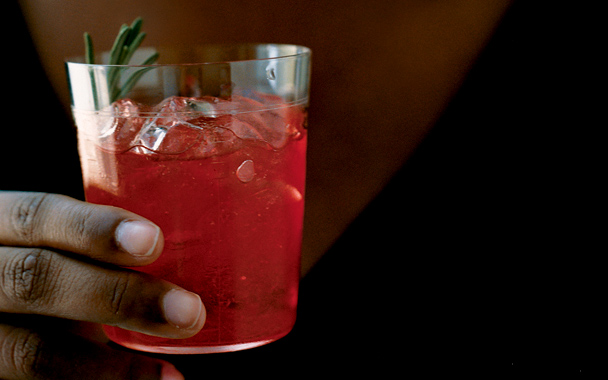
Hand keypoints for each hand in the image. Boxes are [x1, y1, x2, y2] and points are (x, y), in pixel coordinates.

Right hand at [0, 192, 205, 379]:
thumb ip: (88, 249)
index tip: (153, 240)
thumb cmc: (33, 269)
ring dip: (109, 367)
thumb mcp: (44, 245)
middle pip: (36, 279)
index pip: (37, 216)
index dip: (94, 228)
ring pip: (29, 351)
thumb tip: (177, 259)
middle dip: (118, 296)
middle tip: (187, 312)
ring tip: (168, 376)